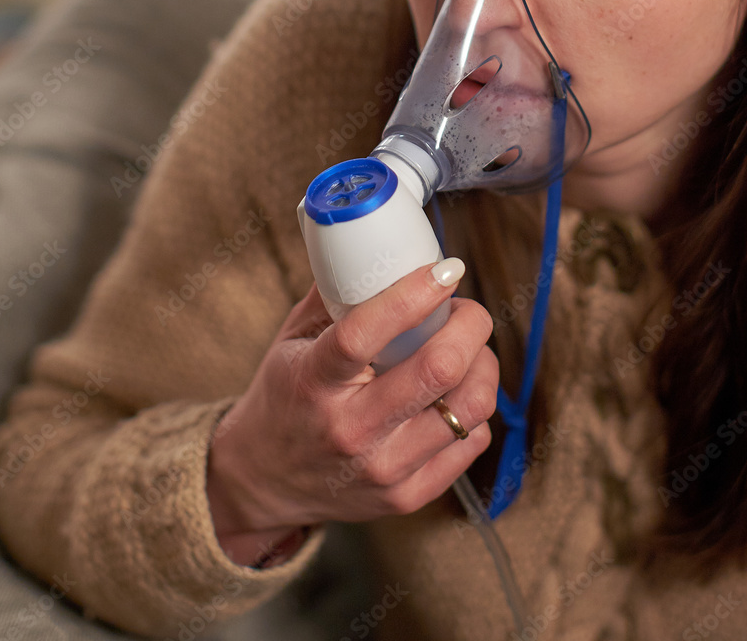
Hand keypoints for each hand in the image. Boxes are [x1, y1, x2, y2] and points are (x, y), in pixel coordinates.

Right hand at [205, 259, 497, 564]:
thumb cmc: (286, 397)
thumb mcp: (293, 339)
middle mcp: (350, 429)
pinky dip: (475, 409)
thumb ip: (336, 295)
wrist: (263, 481)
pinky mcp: (406, 496)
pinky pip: (471, 442)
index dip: (415, 294)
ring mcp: (382, 469)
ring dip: (483, 365)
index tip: (445, 270)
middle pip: (438, 369)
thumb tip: (386, 249)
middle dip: (471, 324)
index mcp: (314, 381)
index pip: (366, 332)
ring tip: (469, 350)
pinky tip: (456, 394)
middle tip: (466, 310)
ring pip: (469, 408)